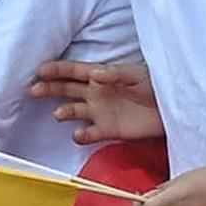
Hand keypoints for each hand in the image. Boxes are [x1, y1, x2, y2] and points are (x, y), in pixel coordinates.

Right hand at [32, 61, 162, 143]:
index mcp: (100, 76)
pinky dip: (81, 135)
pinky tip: (79, 134)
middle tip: (34, 91)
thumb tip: (93, 75)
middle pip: (66, 90)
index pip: (73, 71)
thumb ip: (114, 75)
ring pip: (73, 111)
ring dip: (64, 111)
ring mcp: (100, 112)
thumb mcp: (136, 75)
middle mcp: (95, 94)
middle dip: (49, 89)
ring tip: (59, 114)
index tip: (40, 70)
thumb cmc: (155, 85)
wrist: (171, 109)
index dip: (56, 70)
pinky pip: (89, 133)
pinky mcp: (108, 130)